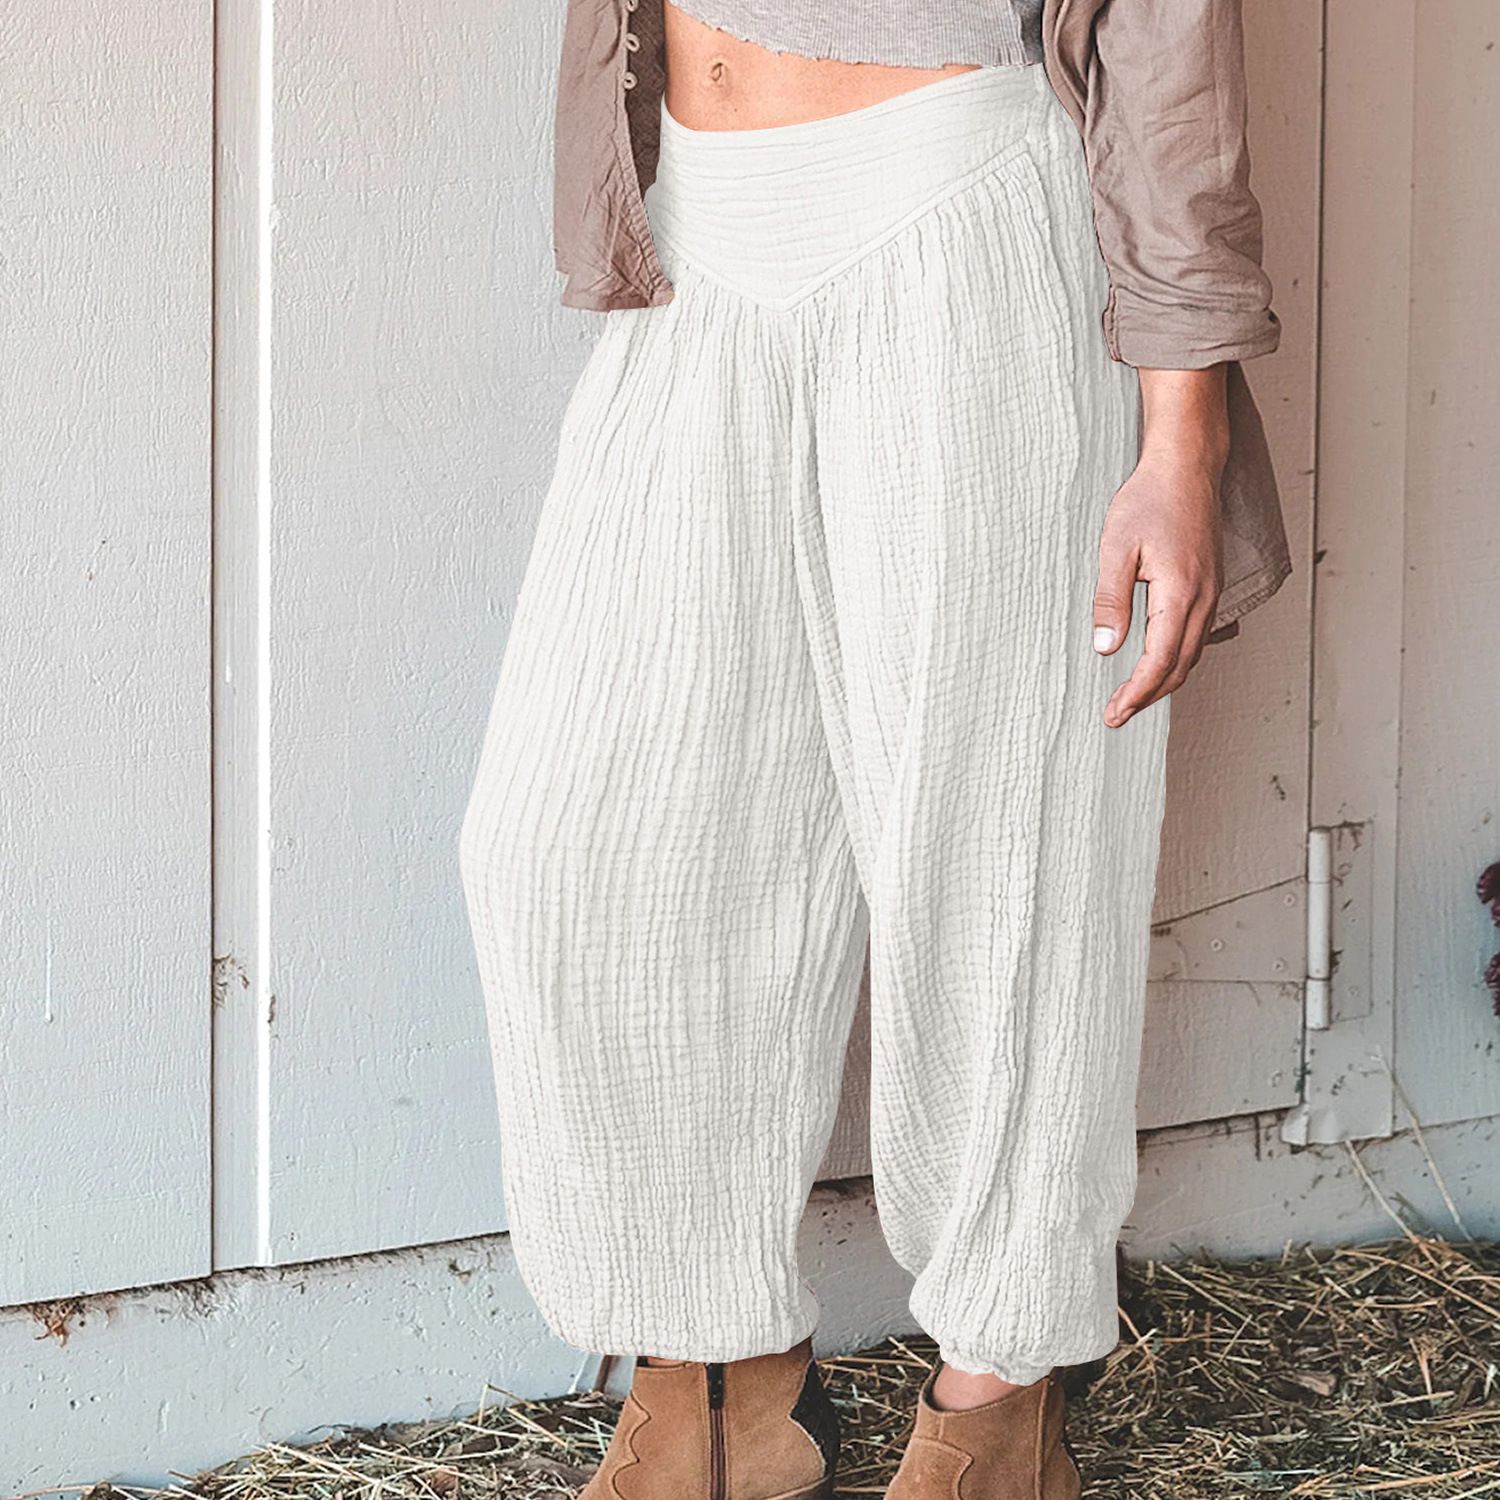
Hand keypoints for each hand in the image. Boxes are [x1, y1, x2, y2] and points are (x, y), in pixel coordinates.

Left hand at [1093, 367, 1227, 727]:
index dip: (1137, 693)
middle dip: (1149, 696)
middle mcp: (1203, 598)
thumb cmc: (1149, 499)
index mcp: (1180, 593)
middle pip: (1180, 666)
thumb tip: (1104, 647)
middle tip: (1118, 715)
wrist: (1186, 466)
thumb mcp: (1116, 548)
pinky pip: (1197, 635)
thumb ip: (1110, 600)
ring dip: (1164, 681)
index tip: (1114, 713)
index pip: (1159, 660)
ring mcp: (1211, 592)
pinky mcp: (1209, 585)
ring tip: (1134, 698)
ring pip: (1192, 654)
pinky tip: (1157, 663)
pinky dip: (1177, 659)